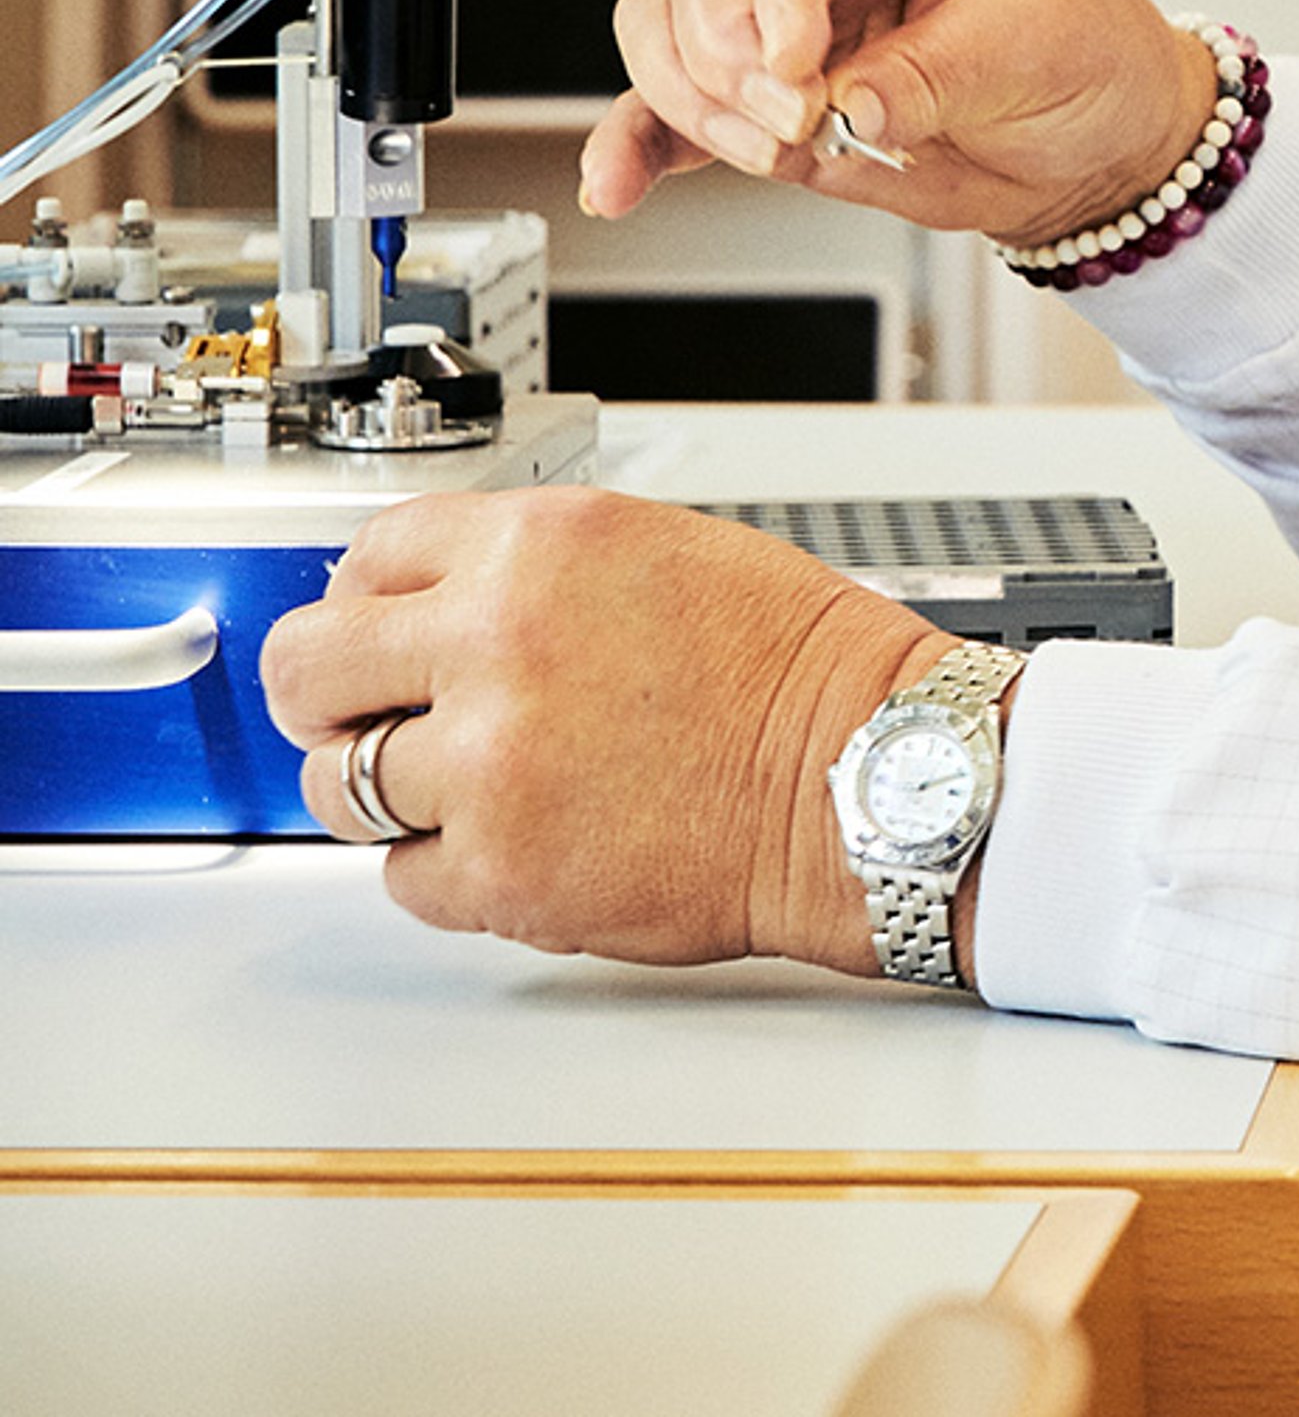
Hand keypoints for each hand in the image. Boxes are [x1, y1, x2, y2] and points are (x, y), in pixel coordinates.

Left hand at [259, 488, 953, 972]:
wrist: (865, 773)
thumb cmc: (793, 669)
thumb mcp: (660, 551)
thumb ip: (531, 570)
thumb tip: (429, 605)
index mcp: (539, 547)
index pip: (366, 555)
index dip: (368, 601)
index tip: (380, 631)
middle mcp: (498, 642)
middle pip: (308, 666)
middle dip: (331, 696)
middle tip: (369, 717)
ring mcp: (489, 763)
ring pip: (337, 786)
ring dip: (388, 791)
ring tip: (467, 789)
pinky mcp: (500, 870)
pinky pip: (403, 878)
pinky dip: (449, 869)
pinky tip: (523, 839)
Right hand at [578, 0, 1217, 246]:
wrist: (1098, 142)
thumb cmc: (1088, 56)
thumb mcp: (1040, 46)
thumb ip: (937, 70)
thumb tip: (847, 102)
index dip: (784, 1)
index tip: (803, 75)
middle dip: (731, 54)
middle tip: (794, 120)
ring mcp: (793, 19)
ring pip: (671, 24)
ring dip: (693, 96)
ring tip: (771, 150)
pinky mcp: (771, 92)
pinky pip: (675, 102)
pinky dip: (640, 140)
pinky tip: (619, 180)